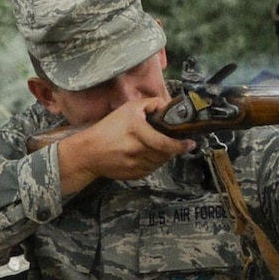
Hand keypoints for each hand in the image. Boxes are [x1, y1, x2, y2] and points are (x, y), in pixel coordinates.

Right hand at [56, 97, 191, 193]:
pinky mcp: (135, 175)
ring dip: (163, 155)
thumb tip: (168, 106)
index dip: (180, 145)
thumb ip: (150, 104)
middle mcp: (138, 150)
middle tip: (175, 142)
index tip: (190, 143)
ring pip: (160, 162)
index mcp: (137, 131)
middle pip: (166, 153)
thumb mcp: (128, 109)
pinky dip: (154, 162)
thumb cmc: (108, 129)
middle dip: (173, 148)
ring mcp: (136, 165)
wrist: (88, 153)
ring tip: (156, 146)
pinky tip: (146, 154)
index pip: (165, 143)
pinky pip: (152, 169)